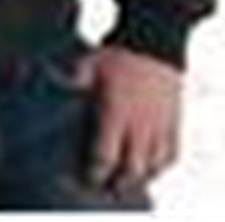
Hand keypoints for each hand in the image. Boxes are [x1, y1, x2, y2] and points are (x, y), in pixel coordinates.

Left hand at [74, 45, 182, 193]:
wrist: (155, 38)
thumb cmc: (120, 51)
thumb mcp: (90, 62)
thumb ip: (73, 78)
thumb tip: (49, 79)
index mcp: (116, 112)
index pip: (105, 156)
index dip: (96, 173)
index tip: (88, 178)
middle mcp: (140, 124)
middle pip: (132, 170)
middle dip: (118, 183)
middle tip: (107, 186)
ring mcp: (160, 124)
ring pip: (154, 166)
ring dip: (141, 178)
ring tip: (128, 181)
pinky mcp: (174, 119)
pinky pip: (173, 153)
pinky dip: (162, 166)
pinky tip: (152, 168)